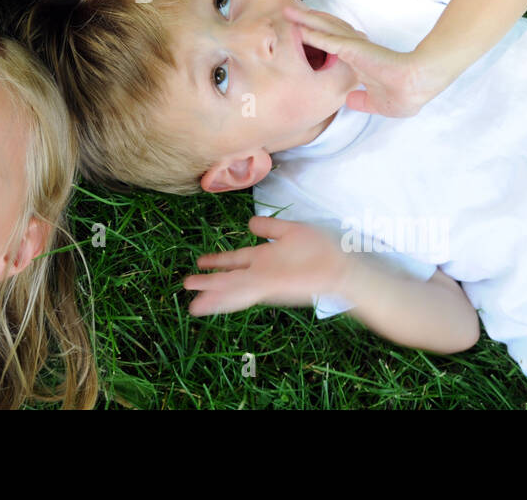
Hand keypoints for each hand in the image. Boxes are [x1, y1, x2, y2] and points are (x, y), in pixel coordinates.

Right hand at [184, 215, 350, 314]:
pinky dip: (225, 299)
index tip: (200, 262)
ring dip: (213, 295)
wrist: (340, 265)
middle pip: (229, 278)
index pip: (235, 260)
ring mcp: (263, 281)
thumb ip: (269, 228)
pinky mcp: (268, 288)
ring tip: (193, 304)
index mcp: (264, 257)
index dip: (218, 261)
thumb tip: (249, 222)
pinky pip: (242, 293)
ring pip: (232, 290)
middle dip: (209, 282)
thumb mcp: (290, 230)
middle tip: (187, 284)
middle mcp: (260, 271)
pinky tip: (212, 302)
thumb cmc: (321, 248)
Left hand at [283, 5, 442, 116]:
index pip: (333, 47)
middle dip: (306, 23)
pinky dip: (312, 35)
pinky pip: (328, 40)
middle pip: (325, 31)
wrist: (417, 87)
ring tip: (287, 12)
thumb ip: (362, 101)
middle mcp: (354, 50)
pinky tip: (298, 29)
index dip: (318, 40)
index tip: (302, 37)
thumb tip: (349, 102)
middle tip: (287, 15)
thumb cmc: (404, 94)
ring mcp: (354, 47)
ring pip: (324, 29)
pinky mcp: (354, 49)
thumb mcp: (378, 103)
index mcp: (358, 62)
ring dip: (305, 21)